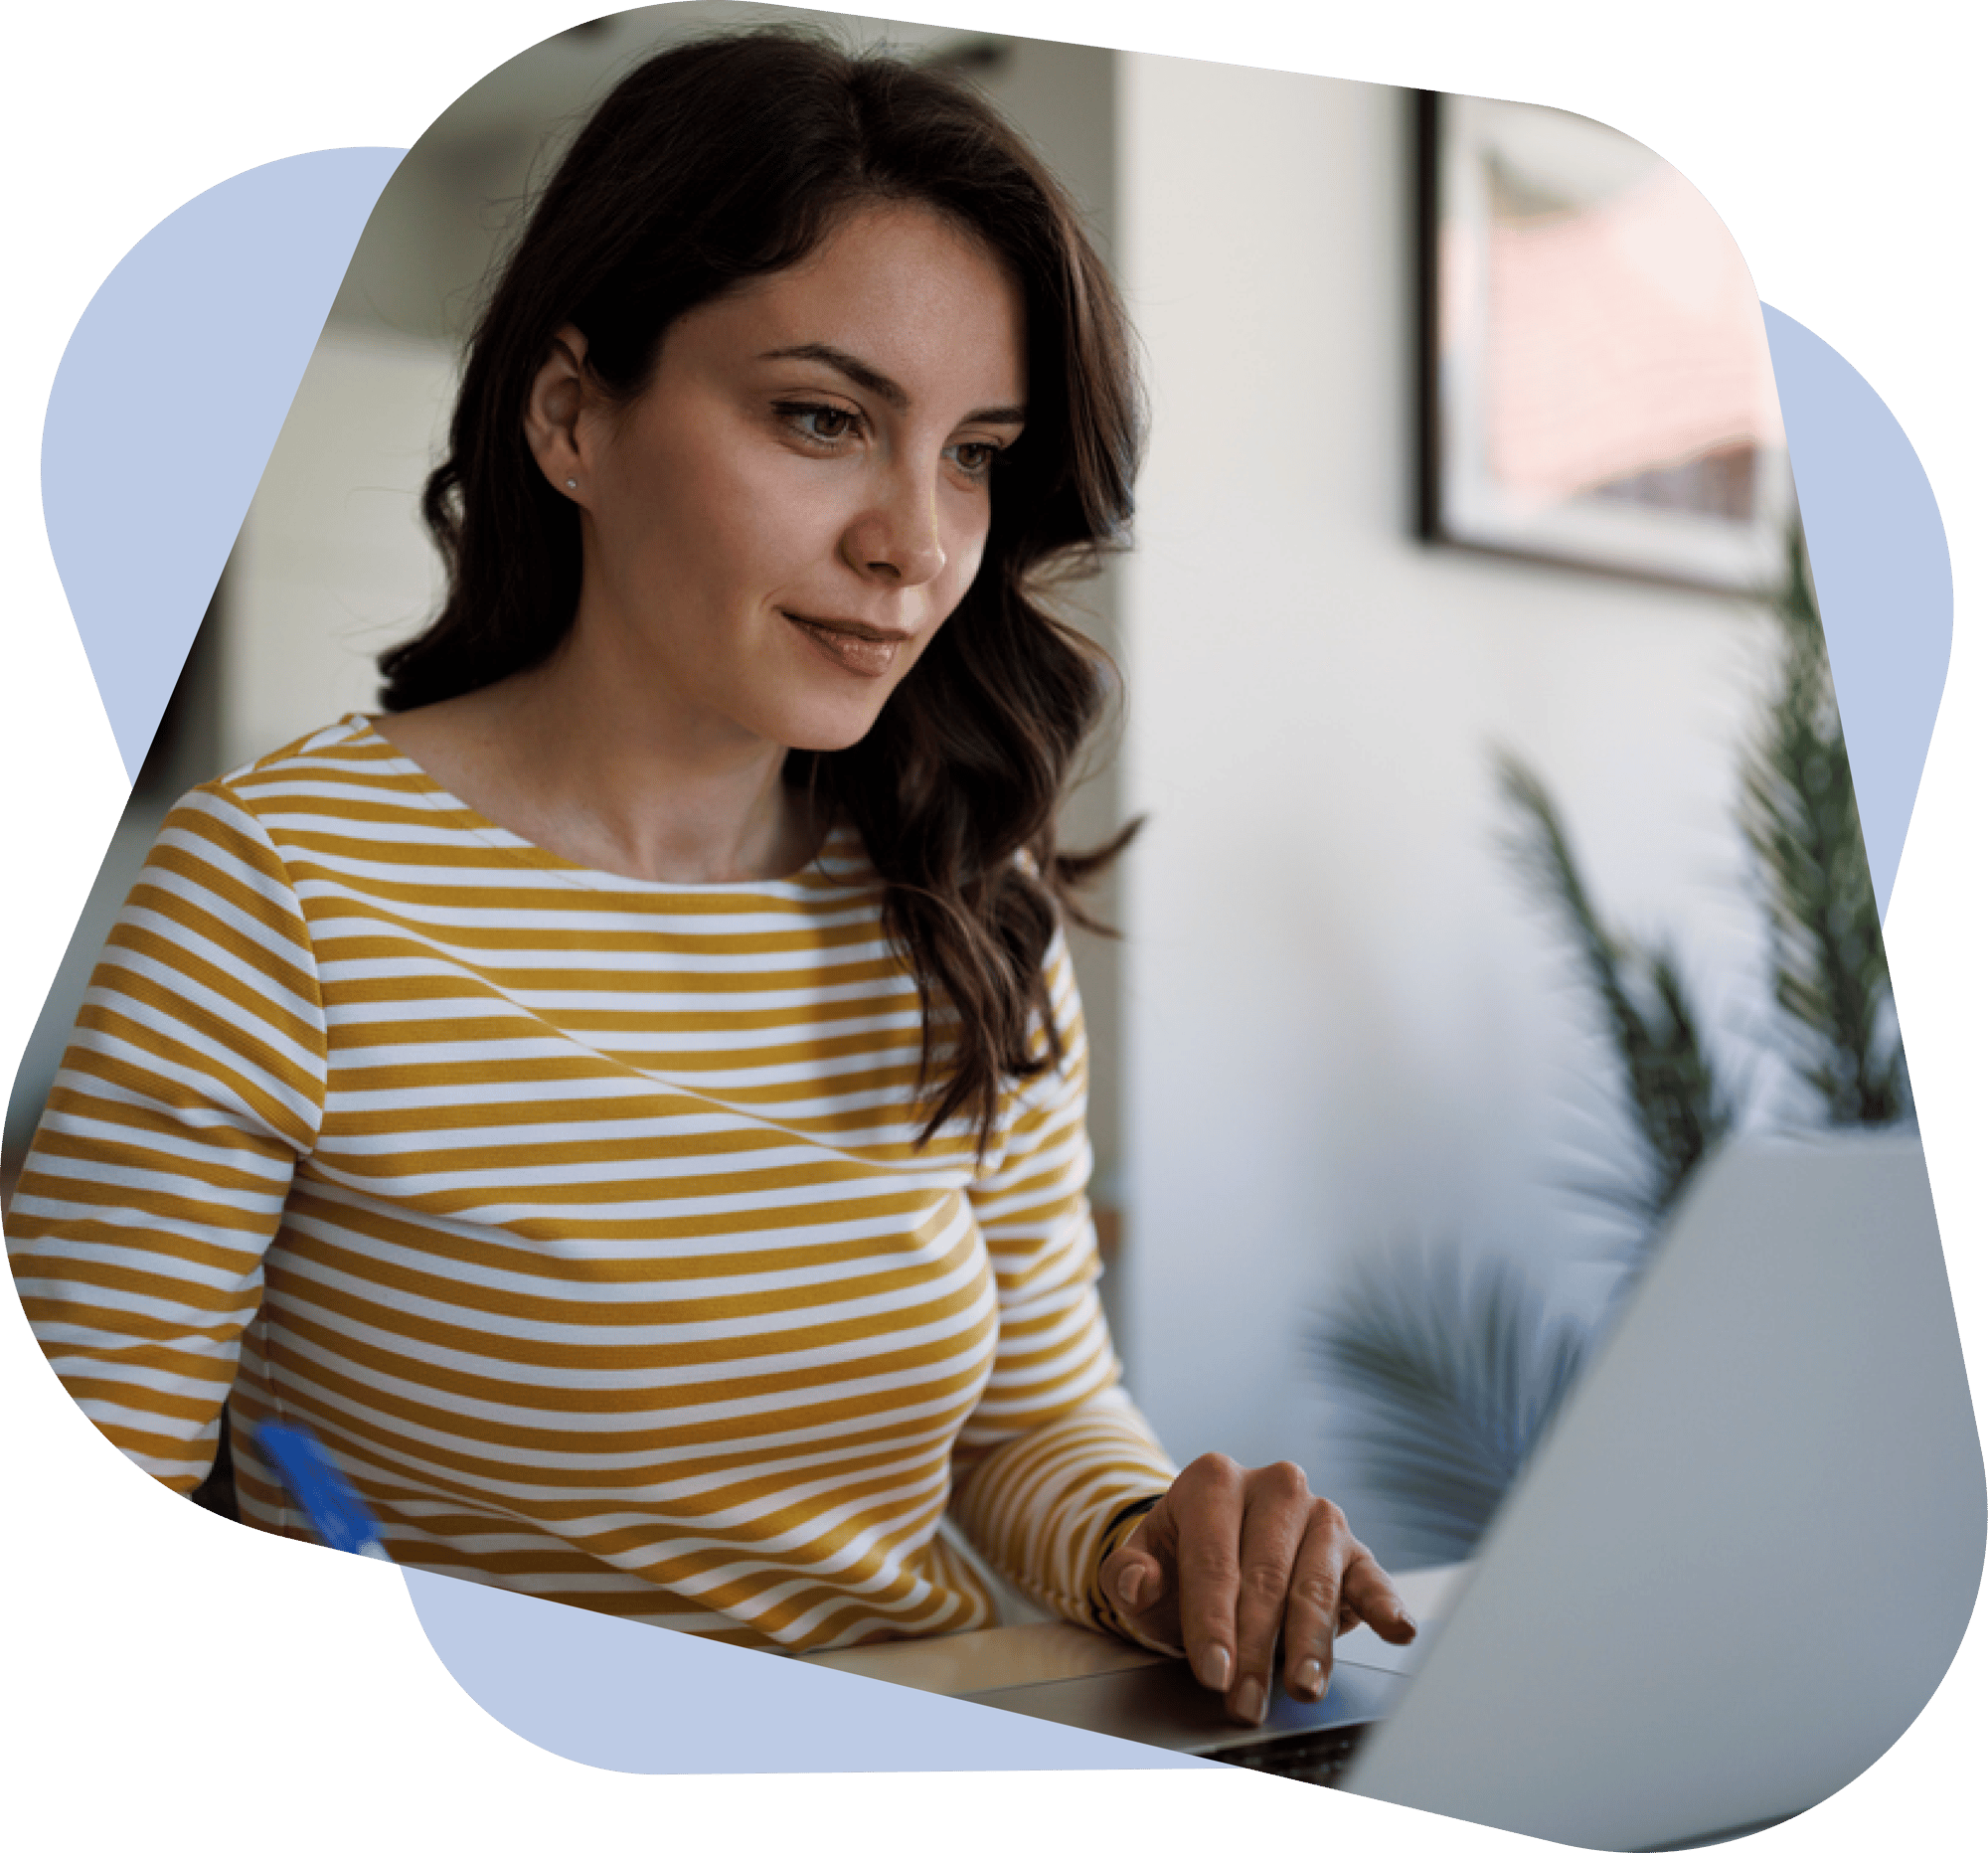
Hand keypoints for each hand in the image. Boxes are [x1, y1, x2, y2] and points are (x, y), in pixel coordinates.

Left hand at [1100, 1454, 1415, 1726]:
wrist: (1224, 1555)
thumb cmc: (1180, 1565)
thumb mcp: (1143, 1565)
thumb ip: (1126, 1573)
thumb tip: (1135, 1582)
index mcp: (1212, 1481)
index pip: (1212, 1560)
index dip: (1212, 1622)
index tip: (1212, 1672)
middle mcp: (1272, 1486)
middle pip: (1265, 1576)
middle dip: (1255, 1647)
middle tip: (1246, 1701)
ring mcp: (1318, 1513)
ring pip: (1315, 1583)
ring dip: (1309, 1643)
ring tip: (1301, 1686)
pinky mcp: (1355, 1547)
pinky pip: (1371, 1577)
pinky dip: (1384, 1603)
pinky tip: (1396, 1628)